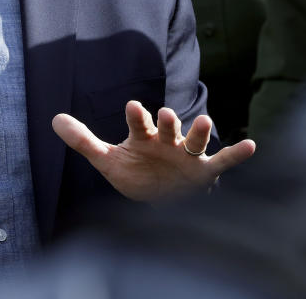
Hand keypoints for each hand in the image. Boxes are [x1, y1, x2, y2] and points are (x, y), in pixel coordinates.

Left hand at [53, 100, 255, 200]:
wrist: (159, 199)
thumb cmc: (134, 173)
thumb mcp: (106, 161)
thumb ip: (83, 141)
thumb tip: (54, 119)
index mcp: (143, 136)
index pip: (138, 122)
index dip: (135, 115)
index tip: (132, 106)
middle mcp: (167, 141)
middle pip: (168, 127)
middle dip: (166, 121)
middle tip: (163, 113)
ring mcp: (187, 155)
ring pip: (195, 140)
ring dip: (199, 131)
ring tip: (203, 121)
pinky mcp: (204, 171)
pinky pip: (222, 161)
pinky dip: (236, 154)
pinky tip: (251, 145)